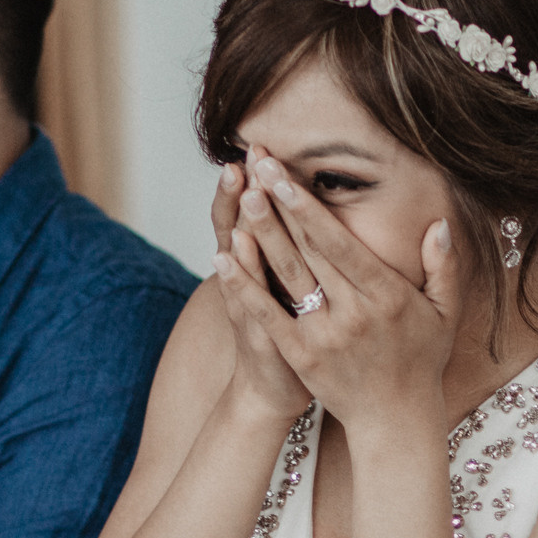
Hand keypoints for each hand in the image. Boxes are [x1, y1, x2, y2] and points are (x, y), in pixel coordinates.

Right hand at [209, 153, 312, 422]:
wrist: (274, 390)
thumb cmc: (295, 338)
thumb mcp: (293, 291)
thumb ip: (304, 250)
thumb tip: (309, 208)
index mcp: (268, 262)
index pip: (258, 210)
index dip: (258, 180)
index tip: (260, 146)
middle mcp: (251, 274)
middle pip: (245, 220)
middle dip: (246, 185)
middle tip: (247, 150)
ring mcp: (247, 299)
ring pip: (238, 250)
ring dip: (236, 217)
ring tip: (235, 181)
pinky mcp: (255, 328)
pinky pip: (243, 297)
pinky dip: (235, 274)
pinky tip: (228, 247)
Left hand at [220, 152, 458, 439]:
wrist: (396, 420)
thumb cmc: (420, 360)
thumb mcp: (445, 312)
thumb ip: (444, 265)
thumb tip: (438, 223)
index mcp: (388, 296)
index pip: (341, 243)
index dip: (310, 208)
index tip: (287, 176)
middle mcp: (355, 314)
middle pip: (309, 250)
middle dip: (281, 206)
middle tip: (257, 166)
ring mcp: (325, 336)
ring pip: (287, 276)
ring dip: (262, 235)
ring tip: (242, 197)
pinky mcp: (302, 356)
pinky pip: (268, 316)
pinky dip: (244, 286)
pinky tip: (223, 257)